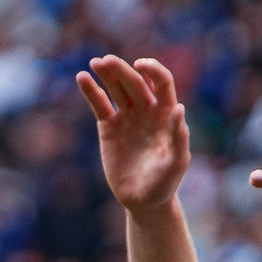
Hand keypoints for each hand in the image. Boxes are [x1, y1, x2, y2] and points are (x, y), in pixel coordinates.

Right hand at [76, 56, 191, 214]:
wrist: (142, 200)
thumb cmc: (164, 183)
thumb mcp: (176, 163)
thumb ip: (179, 137)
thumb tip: (179, 108)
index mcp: (166, 114)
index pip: (161, 82)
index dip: (152, 70)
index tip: (140, 65)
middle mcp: (147, 110)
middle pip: (135, 82)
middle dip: (121, 70)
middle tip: (107, 61)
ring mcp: (127, 117)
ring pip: (116, 88)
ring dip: (107, 74)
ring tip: (96, 63)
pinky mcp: (109, 127)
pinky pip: (99, 104)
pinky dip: (91, 91)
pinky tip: (82, 78)